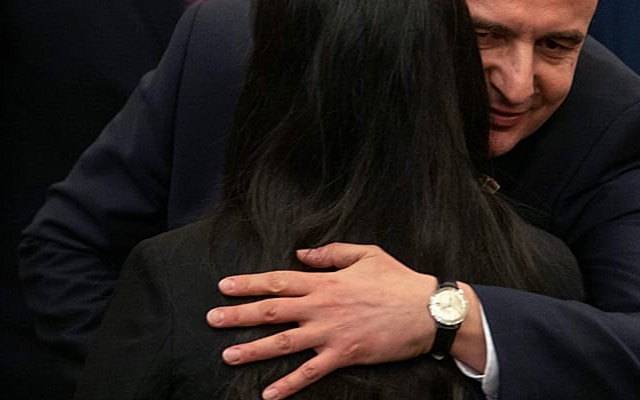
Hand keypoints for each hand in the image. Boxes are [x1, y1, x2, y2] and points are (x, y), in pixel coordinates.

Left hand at [206, 243, 436, 399]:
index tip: (225, 286)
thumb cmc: (399, 280)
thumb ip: (331, 252)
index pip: (278, 281)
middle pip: (272, 311)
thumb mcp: (366, 254)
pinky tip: (269, 393)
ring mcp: (331, 333)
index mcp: (325, 281)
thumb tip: (302, 253)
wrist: (427, 310)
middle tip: (212, 319)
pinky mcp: (344, 355)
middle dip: (239, 315)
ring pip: (284, 342)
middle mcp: (322, 306)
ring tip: (228, 355)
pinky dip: (288, 384)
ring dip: (254, 349)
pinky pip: (310, 372)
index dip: (249, 283)